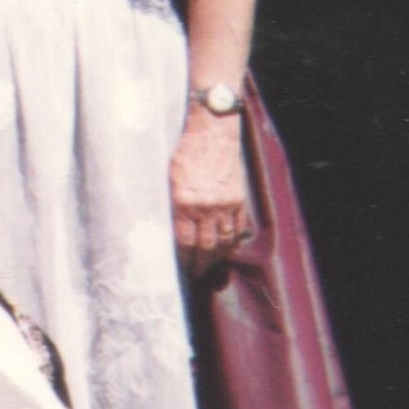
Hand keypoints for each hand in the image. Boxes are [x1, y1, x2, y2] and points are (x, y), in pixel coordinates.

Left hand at [170, 113, 249, 276]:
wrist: (212, 134)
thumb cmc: (185, 154)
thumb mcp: (170, 181)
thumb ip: (174, 207)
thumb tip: (175, 232)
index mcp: (185, 203)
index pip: (185, 242)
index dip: (184, 259)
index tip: (182, 268)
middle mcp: (207, 207)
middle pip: (206, 247)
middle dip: (201, 264)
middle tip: (196, 274)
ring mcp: (226, 204)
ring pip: (224, 241)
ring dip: (217, 257)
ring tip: (210, 266)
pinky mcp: (239, 199)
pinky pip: (238, 228)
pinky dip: (233, 242)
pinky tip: (226, 249)